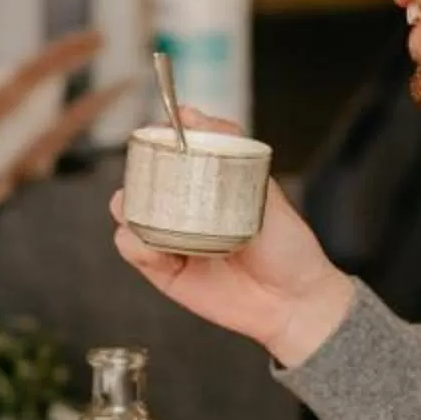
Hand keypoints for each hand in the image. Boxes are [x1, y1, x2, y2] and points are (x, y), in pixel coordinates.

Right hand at [114, 107, 357, 367]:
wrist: (293, 303)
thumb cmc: (287, 246)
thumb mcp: (265, 190)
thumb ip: (232, 154)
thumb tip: (194, 116)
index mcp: (209, 185)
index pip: (173, 154)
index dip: (157, 141)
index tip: (155, 132)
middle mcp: (186, 209)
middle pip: (143, 182)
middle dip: (134, 174)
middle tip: (141, 174)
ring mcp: (172, 239)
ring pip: (129, 214)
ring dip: (127, 208)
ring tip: (141, 211)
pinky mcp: (163, 271)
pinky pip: (134, 250)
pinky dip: (136, 244)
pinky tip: (155, 249)